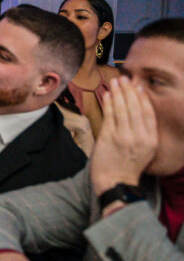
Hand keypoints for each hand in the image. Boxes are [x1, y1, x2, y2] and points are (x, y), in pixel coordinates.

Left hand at [90, 76, 157, 198]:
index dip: (143, 97)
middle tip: (125, 78)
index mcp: (151, 139)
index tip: (139, 86)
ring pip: (122, 109)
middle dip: (129, 90)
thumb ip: (143, 132)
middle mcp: (139, 137)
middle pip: (135, 107)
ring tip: (116, 81)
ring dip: (119, 92)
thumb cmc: (128, 165)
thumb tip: (139, 110)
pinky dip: (109, 103)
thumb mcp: (145, 149)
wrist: (115, 182)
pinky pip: (110, 115)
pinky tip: (108, 94)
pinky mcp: (109, 137)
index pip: (148, 113)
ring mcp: (124, 137)